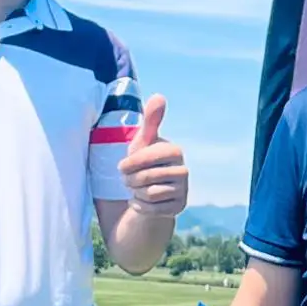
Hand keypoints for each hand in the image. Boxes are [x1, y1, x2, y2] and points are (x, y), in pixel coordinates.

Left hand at [118, 95, 188, 216]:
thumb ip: (151, 120)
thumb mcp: (142, 142)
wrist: (147, 193)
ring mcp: (184, 190)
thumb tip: (159, 96)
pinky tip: (143, 202)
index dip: (130, 163)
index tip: (122, 166)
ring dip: (135, 193)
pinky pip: (152, 209)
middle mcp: (184, 170)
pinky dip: (140, 206)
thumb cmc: (142, 163)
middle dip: (130, 180)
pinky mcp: (179, 208)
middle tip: (128, 180)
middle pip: (146, 177)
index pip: (147, 157)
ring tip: (137, 189)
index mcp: (175, 151)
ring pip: (149, 194)